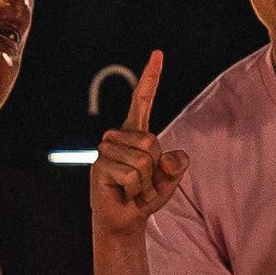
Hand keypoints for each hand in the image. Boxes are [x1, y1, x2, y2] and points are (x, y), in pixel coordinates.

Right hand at [89, 49, 188, 239]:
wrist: (124, 221)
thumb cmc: (145, 197)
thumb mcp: (169, 181)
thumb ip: (176, 167)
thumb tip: (175, 157)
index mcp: (136, 133)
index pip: (143, 100)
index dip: (150, 77)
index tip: (157, 53)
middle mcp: (118, 136)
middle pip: (150, 141)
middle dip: (155, 168)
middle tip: (143, 183)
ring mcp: (106, 150)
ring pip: (142, 160)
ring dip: (146, 182)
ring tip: (133, 189)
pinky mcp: (100, 166)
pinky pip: (132, 174)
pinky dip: (136, 189)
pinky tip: (124, 193)